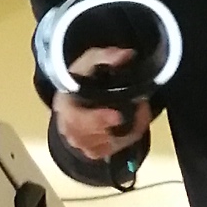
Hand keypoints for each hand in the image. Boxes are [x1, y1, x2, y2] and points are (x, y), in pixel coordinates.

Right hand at [51, 45, 149, 165]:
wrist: (75, 95)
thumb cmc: (80, 78)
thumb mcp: (90, 61)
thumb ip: (106, 57)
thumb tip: (127, 55)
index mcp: (64, 106)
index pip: (76, 120)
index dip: (96, 120)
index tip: (117, 116)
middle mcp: (69, 129)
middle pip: (89, 138)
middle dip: (113, 128)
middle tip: (135, 114)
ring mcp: (80, 143)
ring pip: (103, 146)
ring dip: (125, 132)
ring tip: (141, 111)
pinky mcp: (93, 151)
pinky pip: (113, 149)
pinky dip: (129, 137)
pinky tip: (137, 120)